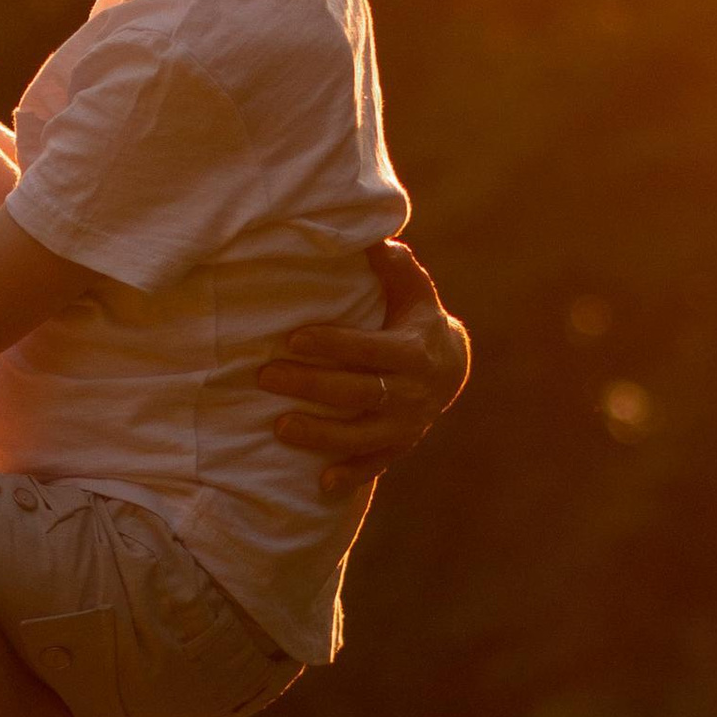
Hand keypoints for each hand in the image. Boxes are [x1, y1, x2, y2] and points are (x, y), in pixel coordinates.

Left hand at [256, 239, 471, 495]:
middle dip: (311, 386)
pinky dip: (350, 475)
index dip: (332, 345)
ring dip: (320, 435)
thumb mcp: (412, 290)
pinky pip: (374, 465)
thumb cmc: (416, 318)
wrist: (451, 368)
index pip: (369, 349)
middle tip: (265, 377)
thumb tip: (369, 233)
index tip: (292, 339)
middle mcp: (411, 393)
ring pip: (361, 435)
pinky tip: (321, 483)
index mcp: (413, 351)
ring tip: (279, 428)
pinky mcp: (398, 447)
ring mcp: (405, 425)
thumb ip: (392, 265)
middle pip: (357, 392)